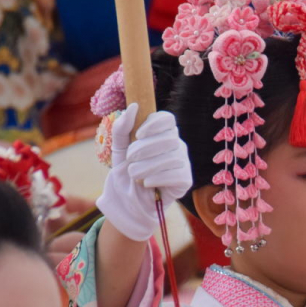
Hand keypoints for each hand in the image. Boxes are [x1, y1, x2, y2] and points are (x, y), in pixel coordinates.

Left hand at [96, 103, 192, 241]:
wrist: (128, 200)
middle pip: (169, 138)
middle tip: (131, 160)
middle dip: (145, 148)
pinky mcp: (186, 180)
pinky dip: (157, 179)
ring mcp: (183, 162)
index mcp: (162, 134)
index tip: (138, 135)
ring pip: (171, 158)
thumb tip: (133, 106)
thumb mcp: (119, 148)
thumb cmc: (126, 171)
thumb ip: (122, 127)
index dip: (154, 124)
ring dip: (147, 166)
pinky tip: (146, 183)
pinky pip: (176, 175)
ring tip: (134, 174)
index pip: (168, 119)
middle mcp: (177, 145)